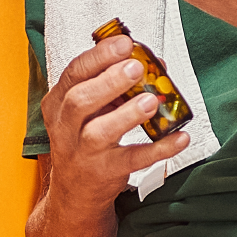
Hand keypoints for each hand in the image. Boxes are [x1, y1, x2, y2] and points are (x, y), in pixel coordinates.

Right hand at [41, 35, 192, 208]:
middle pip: (80, 101)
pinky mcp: (105, 173)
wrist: (75, 192)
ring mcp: (83, 153)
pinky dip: (158, 149)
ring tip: (151, 100)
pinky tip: (179, 137)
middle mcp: (65, 128)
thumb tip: (155, 65)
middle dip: (109, 82)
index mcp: (58, 103)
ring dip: (127, 115)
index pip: (74, 73)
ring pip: (100, 132)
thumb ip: (113, 84)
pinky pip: (133, 160)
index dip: (99, 56)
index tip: (125, 43)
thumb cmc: (83, 140)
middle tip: (136, 68)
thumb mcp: (87, 110)